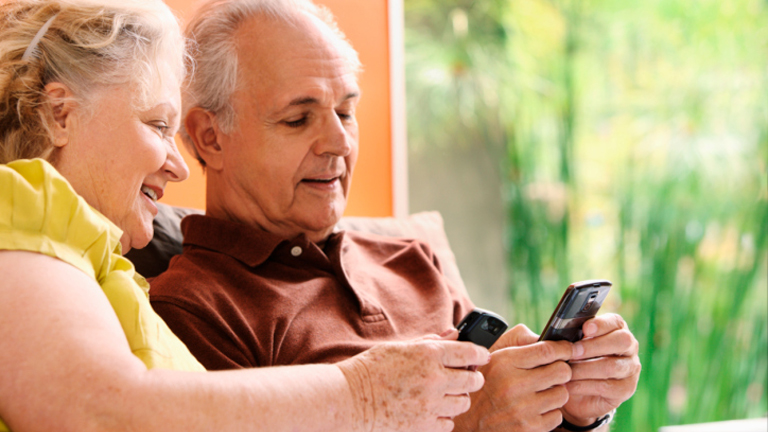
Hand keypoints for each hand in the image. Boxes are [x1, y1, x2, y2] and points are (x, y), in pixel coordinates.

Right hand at [338, 330, 489, 431]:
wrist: (349, 399)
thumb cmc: (371, 369)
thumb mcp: (400, 347)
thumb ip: (430, 342)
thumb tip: (453, 334)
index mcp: (428, 354)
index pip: (469, 352)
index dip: (480, 353)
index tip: (482, 356)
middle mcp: (433, 378)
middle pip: (473, 380)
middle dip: (473, 377)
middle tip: (465, 377)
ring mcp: (430, 403)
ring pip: (464, 403)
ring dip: (459, 398)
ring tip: (446, 395)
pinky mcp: (423, 425)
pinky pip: (449, 423)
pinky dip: (445, 417)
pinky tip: (434, 410)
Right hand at [454, 324, 575, 431]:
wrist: (466, 424)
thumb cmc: (483, 383)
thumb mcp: (491, 355)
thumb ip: (516, 339)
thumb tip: (543, 337)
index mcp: (504, 362)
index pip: (547, 350)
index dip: (563, 348)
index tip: (567, 349)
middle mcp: (513, 385)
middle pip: (562, 371)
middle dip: (560, 370)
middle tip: (551, 373)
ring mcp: (522, 409)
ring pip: (562, 394)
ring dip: (554, 392)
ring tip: (539, 392)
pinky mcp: (529, 428)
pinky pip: (557, 416)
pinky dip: (549, 413)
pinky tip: (535, 409)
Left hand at [560, 313, 640, 426]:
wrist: (568, 389)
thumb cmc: (562, 358)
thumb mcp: (555, 343)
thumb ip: (556, 333)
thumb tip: (548, 331)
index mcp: (613, 327)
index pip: (615, 321)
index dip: (601, 324)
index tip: (585, 328)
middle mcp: (627, 345)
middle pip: (621, 341)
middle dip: (594, 346)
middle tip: (572, 352)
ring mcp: (629, 367)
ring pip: (612, 365)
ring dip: (587, 368)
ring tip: (566, 370)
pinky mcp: (625, 389)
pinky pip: (609, 386)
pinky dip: (586, 385)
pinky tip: (569, 385)